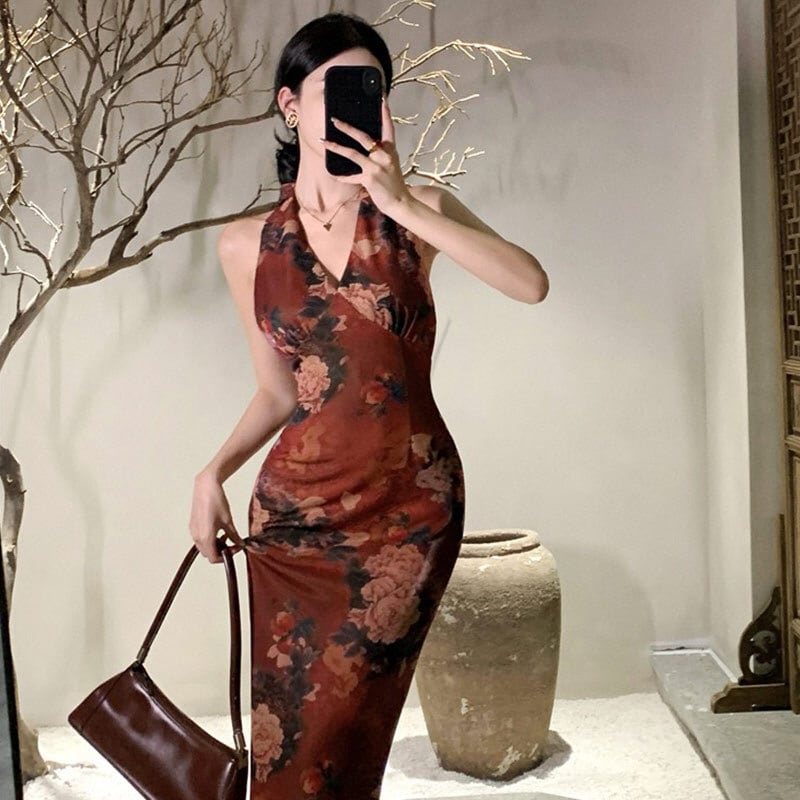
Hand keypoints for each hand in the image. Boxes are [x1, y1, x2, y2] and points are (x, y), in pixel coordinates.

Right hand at [189, 471, 246, 562]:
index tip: (235, 549)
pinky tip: (218, 530)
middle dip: (221, 552)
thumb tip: (240, 543)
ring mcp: (193, 531)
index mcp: (206, 537)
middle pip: (208, 554)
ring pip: (204, 547)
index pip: (214, 558)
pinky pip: (200, 539)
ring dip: (215, 546)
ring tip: (226, 535)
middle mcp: (196, 536)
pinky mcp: (192, 526)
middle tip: (233, 544)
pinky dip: (209, 539)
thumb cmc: (216, 501)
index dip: (226, 557)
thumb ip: (234, 535)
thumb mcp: (228, 521)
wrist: (206, 487)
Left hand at [322, 96, 410, 215]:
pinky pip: (351, 176)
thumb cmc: (395, 184)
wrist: (400, 202)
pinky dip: (341, 176)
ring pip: (352, 153)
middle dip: (346, 127)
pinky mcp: (369, 178)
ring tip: (324, 142)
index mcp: (390, 150)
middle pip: (363, 136)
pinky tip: (333, 174)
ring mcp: (376, 166)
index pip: (388, 127)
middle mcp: (383, 155)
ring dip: (336, 147)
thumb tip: (365, 148)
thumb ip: (380, 154)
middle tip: (334, 120)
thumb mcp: (391, 164)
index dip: (385, 112)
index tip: (380, 98)